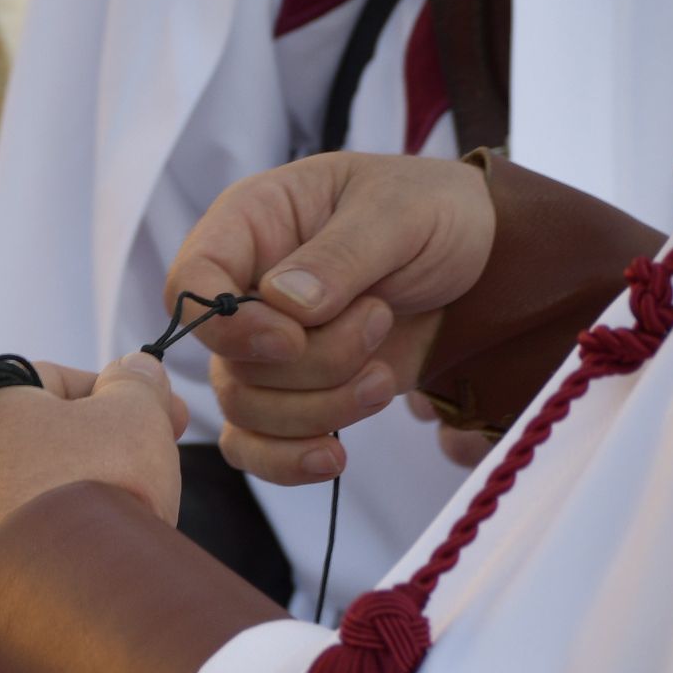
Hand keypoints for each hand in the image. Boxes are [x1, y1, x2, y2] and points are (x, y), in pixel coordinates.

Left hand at [0, 354, 184, 635]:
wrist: (56, 603)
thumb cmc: (90, 490)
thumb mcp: (134, 414)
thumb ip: (137, 383)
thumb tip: (137, 371)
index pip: (54, 385)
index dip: (119, 399)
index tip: (164, 420)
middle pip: (36, 451)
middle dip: (96, 460)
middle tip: (151, 479)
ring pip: (21, 511)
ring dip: (72, 515)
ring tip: (124, 535)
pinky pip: (9, 565)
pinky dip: (47, 564)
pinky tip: (88, 575)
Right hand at [166, 150, 494, 484]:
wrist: (483, 262)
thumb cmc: (434, 213)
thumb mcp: (398, 213)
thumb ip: (341, 254)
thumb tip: (282, 305)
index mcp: (251, 224)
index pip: (190, 284)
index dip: (227, 326)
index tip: (291, 338)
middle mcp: (245, 289)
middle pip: (229, 362)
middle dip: (313, 364)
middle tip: (381, 318)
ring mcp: (264, 348)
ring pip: (247, 410)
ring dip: (323, 408)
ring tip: (384, 375)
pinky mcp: (292, 393)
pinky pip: (255, 446)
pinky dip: (290, 460)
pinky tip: (334, 455)